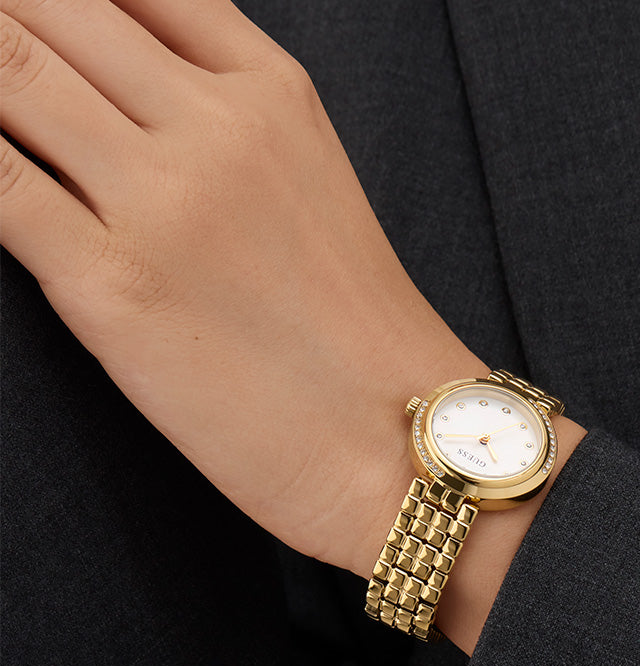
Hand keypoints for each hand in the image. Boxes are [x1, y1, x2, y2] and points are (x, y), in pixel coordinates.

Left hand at [0, 0, 484, 574]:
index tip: (34, 32)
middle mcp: (215, 125)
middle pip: (50, 5)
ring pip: (4, 70)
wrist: (396, 444)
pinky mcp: (109, 286)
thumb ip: (223, 117)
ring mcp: (161, 201)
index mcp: (272, 91)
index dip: (60, 2)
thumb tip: (121, 95)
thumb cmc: (358, 335)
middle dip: (5, 28)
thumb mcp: (310, 183)